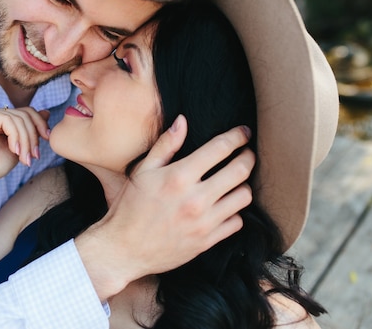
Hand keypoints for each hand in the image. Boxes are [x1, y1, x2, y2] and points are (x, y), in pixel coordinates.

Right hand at [0, 106, 50, 190]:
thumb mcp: (19, 146)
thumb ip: (30, 130)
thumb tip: (47, 112)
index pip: (26, 112)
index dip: (39, 124)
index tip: (47, 139)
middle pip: (24, 114)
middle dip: (33, 136)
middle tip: (34, 156)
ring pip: (17, 118)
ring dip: (26, 140)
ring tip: (25, 158)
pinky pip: (7, 120)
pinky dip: (16, 136)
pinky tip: (14, 151)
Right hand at [75, 115, 253, 299]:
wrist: (123, 249)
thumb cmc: (129, 207)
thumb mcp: (142, 171)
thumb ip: (165, 145)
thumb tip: (183, 121)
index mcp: (179, 176)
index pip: (220, 148)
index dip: (237, 136)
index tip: (243, 133)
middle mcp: (196, 199)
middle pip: (240, 171)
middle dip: (248, 157)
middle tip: (246, 153)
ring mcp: (204, 222)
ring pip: (244, 197)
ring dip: (242, 185)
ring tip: (235, 180)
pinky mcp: (207, 241)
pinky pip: (236, 222)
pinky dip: (235, 212)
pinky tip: (225, 206)